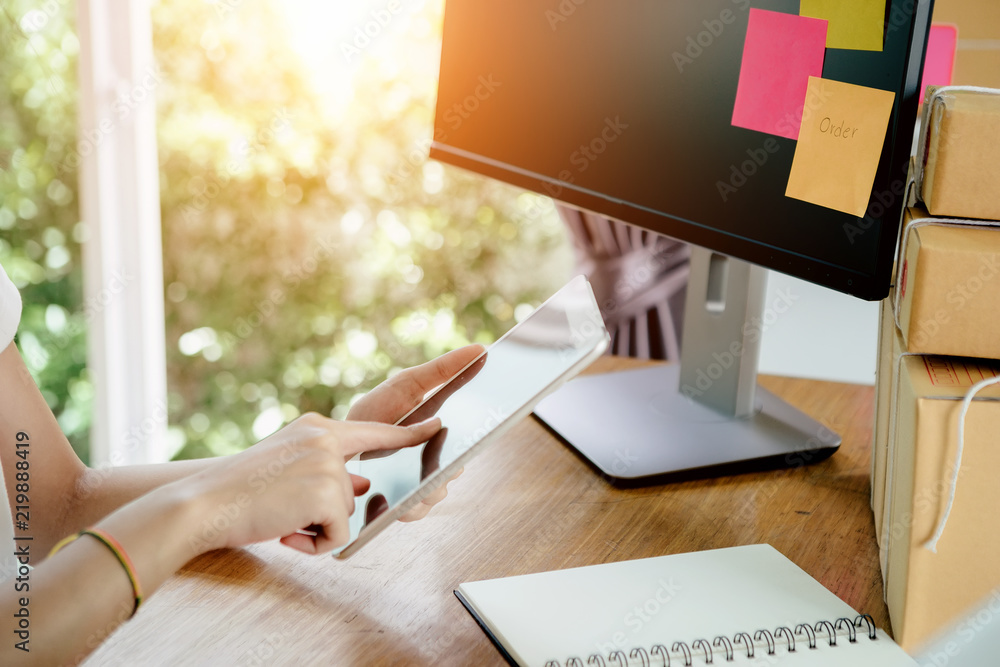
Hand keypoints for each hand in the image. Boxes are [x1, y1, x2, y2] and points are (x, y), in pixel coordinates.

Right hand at [183, 412, 441, 554]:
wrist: (202, 503)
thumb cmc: (238, 491)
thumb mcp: (288, 469)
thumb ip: (327, 471)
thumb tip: (362, 484)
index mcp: (316, 427)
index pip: (373, 430)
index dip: (407, 433)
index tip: (436, 427)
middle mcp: (326, 438)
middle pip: (358, 484)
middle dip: (332, 508)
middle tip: (293, 511)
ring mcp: (330, 464)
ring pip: (345, 514)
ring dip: (315, 528)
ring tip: (278, 520)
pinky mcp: (328, 493)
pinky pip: (339, 534)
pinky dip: (313, 544)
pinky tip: (283, 532)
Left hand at [347, 344, 484, 519]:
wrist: (340, 439)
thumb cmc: (379, 410)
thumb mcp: (410, 383)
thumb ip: (443, 369)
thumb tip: (480, 349)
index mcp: (446, 434)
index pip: (474, 438)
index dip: (480, 437)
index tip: (479, 431)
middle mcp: (439, 462)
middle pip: (457, 469)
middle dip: (453, 466)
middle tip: (448, 460)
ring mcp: (421, 485)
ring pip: (438, 492)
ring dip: (431, 488)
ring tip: (420, 481)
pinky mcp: (401, 504)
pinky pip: (414, 511)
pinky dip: (409, 506)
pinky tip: (397, 498)